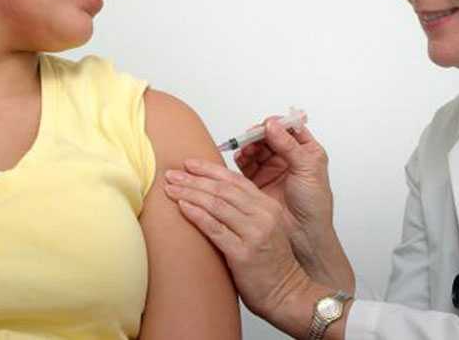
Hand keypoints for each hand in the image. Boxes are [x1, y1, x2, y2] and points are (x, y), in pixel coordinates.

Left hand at [163, 159, 313, 321]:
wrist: (288, 294)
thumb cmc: (271, 265)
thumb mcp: (263, 230)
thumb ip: (244, 212)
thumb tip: (211, 197)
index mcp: (268, 206)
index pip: (235, 179)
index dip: (209, 169)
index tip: (189, 164)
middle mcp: (263, 215)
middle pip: (222, 189)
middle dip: (194, 179)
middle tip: (171, 174)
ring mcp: (254, 233)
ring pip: (216, 204)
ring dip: (190, 193)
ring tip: (170, 188)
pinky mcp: (243, 253)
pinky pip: (215, 228)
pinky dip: (197, 215)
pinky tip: (182, 207)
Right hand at [234, 120, 353, 290]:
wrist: (304, 236)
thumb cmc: (314, 205)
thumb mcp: (306, 170)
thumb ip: (289, 146)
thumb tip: (271, 124)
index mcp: (307, 151)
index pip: (288, 129)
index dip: (276, 125)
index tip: (265, 126)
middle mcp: (289, 158)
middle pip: (269, 137)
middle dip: (258, 135)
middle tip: (250, 137)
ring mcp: (273, 169)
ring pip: (256, 149)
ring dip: (249, 146)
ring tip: (245, 150)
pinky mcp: (258, 181)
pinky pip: (246, 164)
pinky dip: (241, 158)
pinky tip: (240, 158)